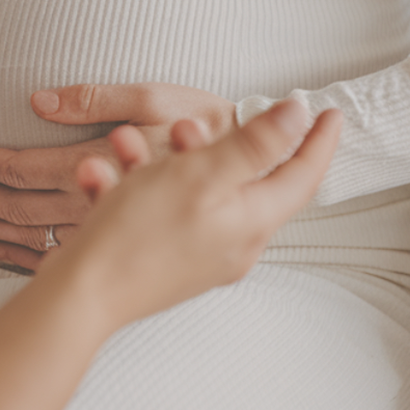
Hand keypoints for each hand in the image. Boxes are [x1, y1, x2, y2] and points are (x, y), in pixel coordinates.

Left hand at [0, 81, 236, 269]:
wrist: (255, 173)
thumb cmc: (208, 125)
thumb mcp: (157, 98)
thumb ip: (96, 99)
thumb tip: (39, 102)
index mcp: (102, 165)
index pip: (28, 168)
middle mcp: (99, 206)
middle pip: (22, 208)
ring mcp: (107, 232)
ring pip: (35, 234)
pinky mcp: (120, 246)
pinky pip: (62, 258)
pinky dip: (24, 256)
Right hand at [44, 99, 340, 327]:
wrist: (80, 298)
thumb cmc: (137, 235)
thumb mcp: (201, 173)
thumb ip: (255, 143)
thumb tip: (299, 115)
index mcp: (251, 223)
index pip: (302, 176)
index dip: (317, 140)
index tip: (330, 112)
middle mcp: (232, 245)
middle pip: (243, 182)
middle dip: (214, 142)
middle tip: (189, 123)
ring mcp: (198, 257)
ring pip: (191, 192)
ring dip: (161, 161)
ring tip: (125, 143)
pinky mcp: (163, 263)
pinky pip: (156, 214)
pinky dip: (132, 190)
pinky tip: (99, 177)